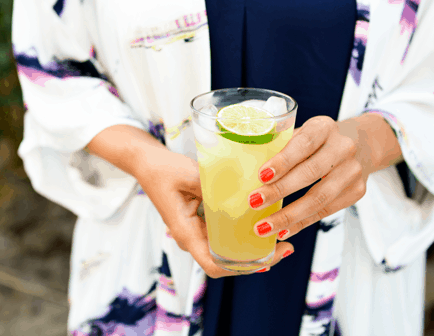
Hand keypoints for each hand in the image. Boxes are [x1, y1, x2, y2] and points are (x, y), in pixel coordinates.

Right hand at [135, 148, 293, 277]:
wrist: (147, 164)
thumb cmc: (163, 170)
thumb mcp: (188, 174)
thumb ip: (213, 186)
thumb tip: (241, 195)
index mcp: (186, 233)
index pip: (214, 265)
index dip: (243, 268)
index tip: (268, 259)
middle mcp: (193, 238)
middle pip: (227, 263)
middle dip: (257, 260)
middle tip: (285, 247)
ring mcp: (198, 232)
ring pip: (228, 252)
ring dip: (253, 249)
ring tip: (281, 238)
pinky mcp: (202, 223)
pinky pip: (226, 236)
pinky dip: (244, 235)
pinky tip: (262, 222)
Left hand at [249, 115, 369, 240]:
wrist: (361, 143)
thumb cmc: (318, 140)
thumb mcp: (302, 132)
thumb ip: (281, 146)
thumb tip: (245, 168)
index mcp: (324, 127)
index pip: (303, 143)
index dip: (282, 161)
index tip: (261, 175)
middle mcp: (343, 147)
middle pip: (310, 172)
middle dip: (279, 190)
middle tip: (254, 202)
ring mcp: (353, 171)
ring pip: (319, 198)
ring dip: (289, 216)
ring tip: (264, 226)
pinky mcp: (357, 192)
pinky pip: (326, 212)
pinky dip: (301, 223)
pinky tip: (283, 230)